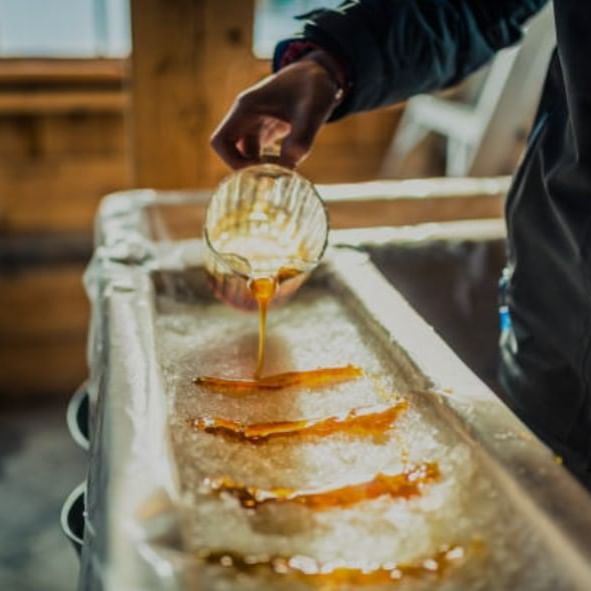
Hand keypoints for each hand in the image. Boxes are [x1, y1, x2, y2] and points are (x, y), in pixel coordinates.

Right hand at [211, 56, 341, 168]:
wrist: (321, 73)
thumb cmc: (315, 86)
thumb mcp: (314, 111)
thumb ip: (302, 137)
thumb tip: (288, 166)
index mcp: (246, 108)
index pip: (220, 142)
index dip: (232, 162)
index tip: (257, 171)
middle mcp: (245, 117)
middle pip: (230, 152)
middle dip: (247, 169)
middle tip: (273, 177)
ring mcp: (254, 124)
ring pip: (245, 155)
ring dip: (260, 168)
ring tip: (284, 172)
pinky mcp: (265, 131)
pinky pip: (258, 154)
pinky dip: (269, 164)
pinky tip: (288, 166)